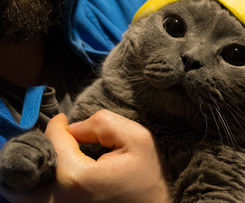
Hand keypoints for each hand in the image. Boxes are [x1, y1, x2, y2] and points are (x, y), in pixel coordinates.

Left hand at [0, 111, 169, 202]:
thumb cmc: (147, 178)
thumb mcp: (138, 139)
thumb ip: (103, 123)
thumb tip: (73, 128)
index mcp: (75, 176)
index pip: (52, 140)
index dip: (58, 125)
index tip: (63, 120)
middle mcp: (58, 198)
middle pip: (32, 164)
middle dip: (43, 146)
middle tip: (60, 140)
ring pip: (24, 187)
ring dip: (37, 166)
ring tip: (56, 156)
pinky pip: (35, 198)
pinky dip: (38, 184)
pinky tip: (54, 175)